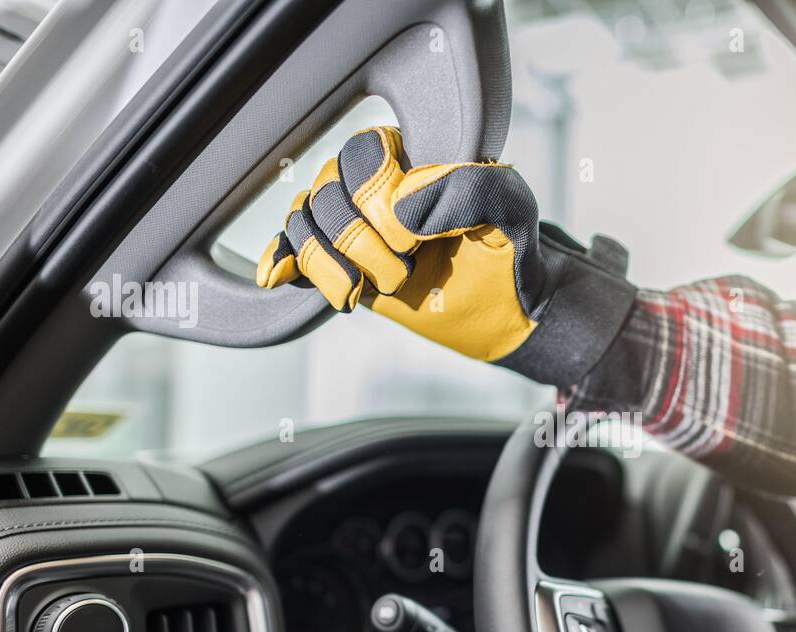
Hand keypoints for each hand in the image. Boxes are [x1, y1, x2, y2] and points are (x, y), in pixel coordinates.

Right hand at [256, 126, 635, 385]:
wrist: (507, 314)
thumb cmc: (512, 256)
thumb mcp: (514, 215)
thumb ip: (473, 192)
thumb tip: (404, 208)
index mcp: (415, 157)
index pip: (362, 152)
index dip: (376, 197)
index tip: (413, 241)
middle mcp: (377, 185)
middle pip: (326, 188)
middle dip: (358, 239)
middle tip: (402, 272)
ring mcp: (356, 224)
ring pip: (304, 219)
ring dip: (329, 260)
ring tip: (368, 290)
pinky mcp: (342, 262)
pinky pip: (293, 249)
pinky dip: (284, 261)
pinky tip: (281, 279)